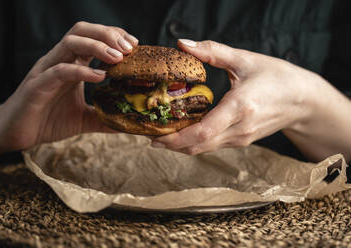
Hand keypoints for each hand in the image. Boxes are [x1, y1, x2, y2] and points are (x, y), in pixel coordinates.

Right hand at [0, 22, 137, 152]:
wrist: (16, 133)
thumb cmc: (48, 121)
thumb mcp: (84, 119)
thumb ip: (104, 117)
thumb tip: (127, 124)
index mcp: (70, 64)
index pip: (93, 38)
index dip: (114, 37)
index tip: (135, 45)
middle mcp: (59, 61)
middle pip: (82, 31)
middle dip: (108, 34)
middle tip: (129, 47)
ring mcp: (46, 71)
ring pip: (70, 43)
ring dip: (97, 46)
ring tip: (118, 57)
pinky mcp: (37, 86)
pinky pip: (59, 71)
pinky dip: (81, 71)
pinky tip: (99, 77)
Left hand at [152, 39, 320, 154]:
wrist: (303, 99)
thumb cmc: (277, 77)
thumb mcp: (245, 60)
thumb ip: (212, 52)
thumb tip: (182, 44)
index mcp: (240, 108)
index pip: (202, 132)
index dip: (176, 139)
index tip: (155, 137)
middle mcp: (239, 129)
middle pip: (199, 146)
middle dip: (172, 145)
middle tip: (150, 136)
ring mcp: (241, 138)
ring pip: (205, 149)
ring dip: (182, 146)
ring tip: (162, 135)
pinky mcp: (242, 140)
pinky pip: (213, 145)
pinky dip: (195, 143)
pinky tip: (184, 133)